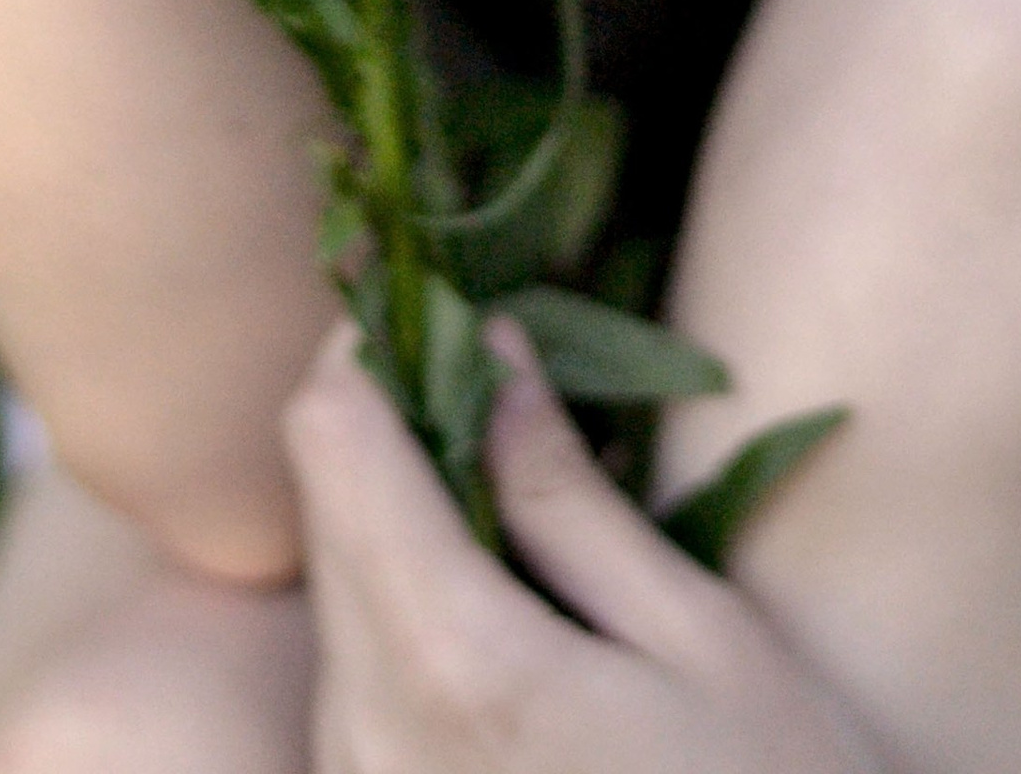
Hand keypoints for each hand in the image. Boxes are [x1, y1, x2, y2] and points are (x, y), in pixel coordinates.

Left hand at [284, 321, 881, 773]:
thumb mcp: (698, 632)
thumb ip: (571, 496)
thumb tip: (494, 351)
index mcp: (458, 667)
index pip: (334, 447)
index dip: (367, 347)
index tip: (426, 292)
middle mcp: (372, 737)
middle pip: (322, 514)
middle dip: (387, 420)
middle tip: (478, 354)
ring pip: (333, 597)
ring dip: (395, 513)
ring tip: (502, 469)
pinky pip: (354, 678)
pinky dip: (400, 601)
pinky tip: (494, 587)